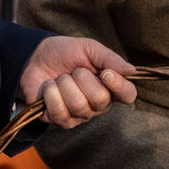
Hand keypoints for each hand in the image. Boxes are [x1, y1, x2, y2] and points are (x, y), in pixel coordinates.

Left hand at [20, 36, 137, 128]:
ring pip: (78, 105)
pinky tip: (49, 87)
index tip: (105, 73)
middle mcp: (98, 105)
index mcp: (110, 87)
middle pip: (100, 100)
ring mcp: (79, 115)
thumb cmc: (66, 53)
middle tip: (74, 71)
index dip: (119, 86)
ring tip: (60, 78)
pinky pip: (59, 111)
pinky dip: (51, 93)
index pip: (128, 95)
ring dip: (64, 84)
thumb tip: (132, 71)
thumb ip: (110, 59)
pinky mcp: (60, 120)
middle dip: (82, 79)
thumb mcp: (89, 49)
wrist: (36, 56)